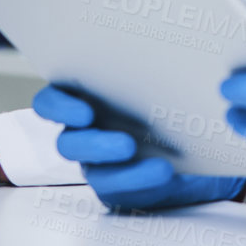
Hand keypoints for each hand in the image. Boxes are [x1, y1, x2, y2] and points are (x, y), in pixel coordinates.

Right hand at [32, 85, 245, 210]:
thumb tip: (176, 56)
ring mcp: (98, 163)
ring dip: (125, 172)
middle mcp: (84, 133)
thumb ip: (153, 70)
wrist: (193, 136)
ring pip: (94, 173)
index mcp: (83, 98)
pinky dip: (143, 181)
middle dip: (96, 145)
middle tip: (127, 145)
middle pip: (68, 144)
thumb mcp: (160, 77)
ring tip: (160, 168)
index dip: (58, 107)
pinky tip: (166, 172)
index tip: (85, 113)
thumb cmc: (168, 97)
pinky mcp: (117, 187)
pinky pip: (120, 190)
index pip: (51, 102)